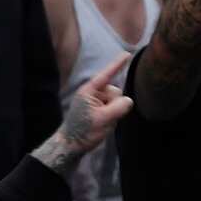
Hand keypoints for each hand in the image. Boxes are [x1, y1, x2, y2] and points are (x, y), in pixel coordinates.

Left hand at [31, 53, 134, 174]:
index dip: (118, 64)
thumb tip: (129, 100)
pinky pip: (112, 109)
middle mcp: (93, 93)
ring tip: (102, 123)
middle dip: (115, 104)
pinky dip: (111, 117)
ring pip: (115, 102)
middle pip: (115, 92)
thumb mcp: (103, 120)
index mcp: (90, 90)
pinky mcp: (97, 110)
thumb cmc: (83, 131)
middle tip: (105, 119)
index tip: (127, 54)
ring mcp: (95, 102)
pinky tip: (103, 125)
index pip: (107, 75)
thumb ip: (118, 108)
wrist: (71, 146)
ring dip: (114, 113)